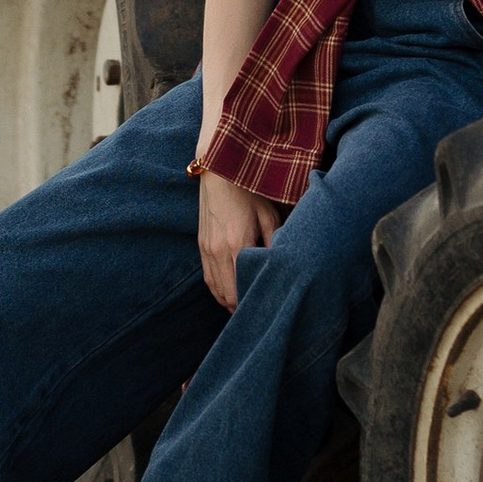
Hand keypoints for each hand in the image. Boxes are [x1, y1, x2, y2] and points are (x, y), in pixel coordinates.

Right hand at [197, 165, 277, 310]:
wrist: (219, 171)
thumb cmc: (249, 191)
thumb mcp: (269, 215)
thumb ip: (274, 244)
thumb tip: (281, 267)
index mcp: (237, 244)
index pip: (242, 287)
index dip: (253, 301)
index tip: (266, 306)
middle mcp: (218, 251)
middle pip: (227, 294)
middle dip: (241, 306)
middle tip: (257, 311)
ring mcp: (206, 249)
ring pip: (215, 289)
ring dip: (228, 300)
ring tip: (244, 308)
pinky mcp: (201, 245)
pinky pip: (208, 277)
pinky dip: (218, 289)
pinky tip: (229, 293)